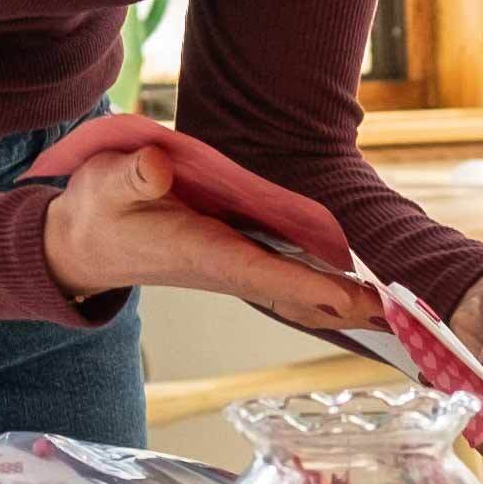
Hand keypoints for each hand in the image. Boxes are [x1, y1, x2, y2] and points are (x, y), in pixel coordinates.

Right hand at [38, 142, 371, 331]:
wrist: (83, 245)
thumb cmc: (98, 211)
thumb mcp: (106, 183)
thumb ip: (134, 175)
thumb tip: (159, 166)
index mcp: (199, 251)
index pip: (261, 272)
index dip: (306, 284)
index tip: (350, 296)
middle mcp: (223, 268)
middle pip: (293, 294)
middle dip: (343, 305)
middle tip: (399, 317)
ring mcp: (231, 269)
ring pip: (295, 294)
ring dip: (342, 303)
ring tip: (393, 313)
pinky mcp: (234, 262)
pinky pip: (287, 285)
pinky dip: (323, 293)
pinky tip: (353, 295)